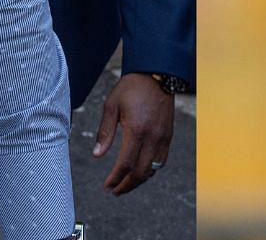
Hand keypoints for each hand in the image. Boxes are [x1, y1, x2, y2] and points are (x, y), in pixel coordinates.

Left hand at [92, 73, 175, 194]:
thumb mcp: (112, 106)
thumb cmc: (131, 88)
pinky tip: (140, 171)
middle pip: (140, 172)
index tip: (107, 185)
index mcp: (136, 129)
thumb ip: (105, 132)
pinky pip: (162, 161)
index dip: (115, 178)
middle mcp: (153, 136)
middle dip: (126, 185)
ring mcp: (163, 137)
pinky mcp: (168, 135)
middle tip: (114, 191)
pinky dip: (150, 170)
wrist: (157, 74)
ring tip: (125, 184)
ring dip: (138, 181)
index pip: (125, 164)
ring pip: (152, 169)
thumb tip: (97, 155)